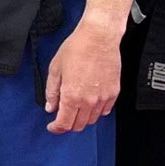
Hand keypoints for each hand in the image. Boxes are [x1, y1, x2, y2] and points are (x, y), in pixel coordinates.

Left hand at [44, 18, 121, 133]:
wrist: (99, 37)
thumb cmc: (77, 48)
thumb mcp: (55, 68)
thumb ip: (52, 91)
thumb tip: (50, 107)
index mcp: (71, 95)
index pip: (64, 124)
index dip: (56, 128)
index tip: (53, 126)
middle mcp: (88, 100)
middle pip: (78, 125)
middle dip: (68, 124)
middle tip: (62, 117)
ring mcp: (103, 98)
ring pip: (92, 120)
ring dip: (82, 118)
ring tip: (76, 107)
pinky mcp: (114, 93)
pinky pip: (105, 111)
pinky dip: (96, 111)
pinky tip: (90, 102)